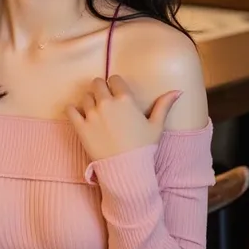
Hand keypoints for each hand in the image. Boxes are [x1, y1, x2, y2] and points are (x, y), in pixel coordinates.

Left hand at [66, 76, 181, 161]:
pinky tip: (78, 114)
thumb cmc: (143, 147)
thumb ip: (164, 105)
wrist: (126, 168)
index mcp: (125, 100)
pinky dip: (73, 110)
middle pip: (97, 83)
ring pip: (85, 96)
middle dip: (100, 89)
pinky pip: (70, 110)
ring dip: (89, 101)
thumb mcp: (156, 125)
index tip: (116, 93)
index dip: (115, 85)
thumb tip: (179, 91)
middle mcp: (106, 103)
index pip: (114, 79)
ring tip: (95, 111)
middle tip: (104, 100)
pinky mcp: (80, 127)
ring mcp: (92, 115)